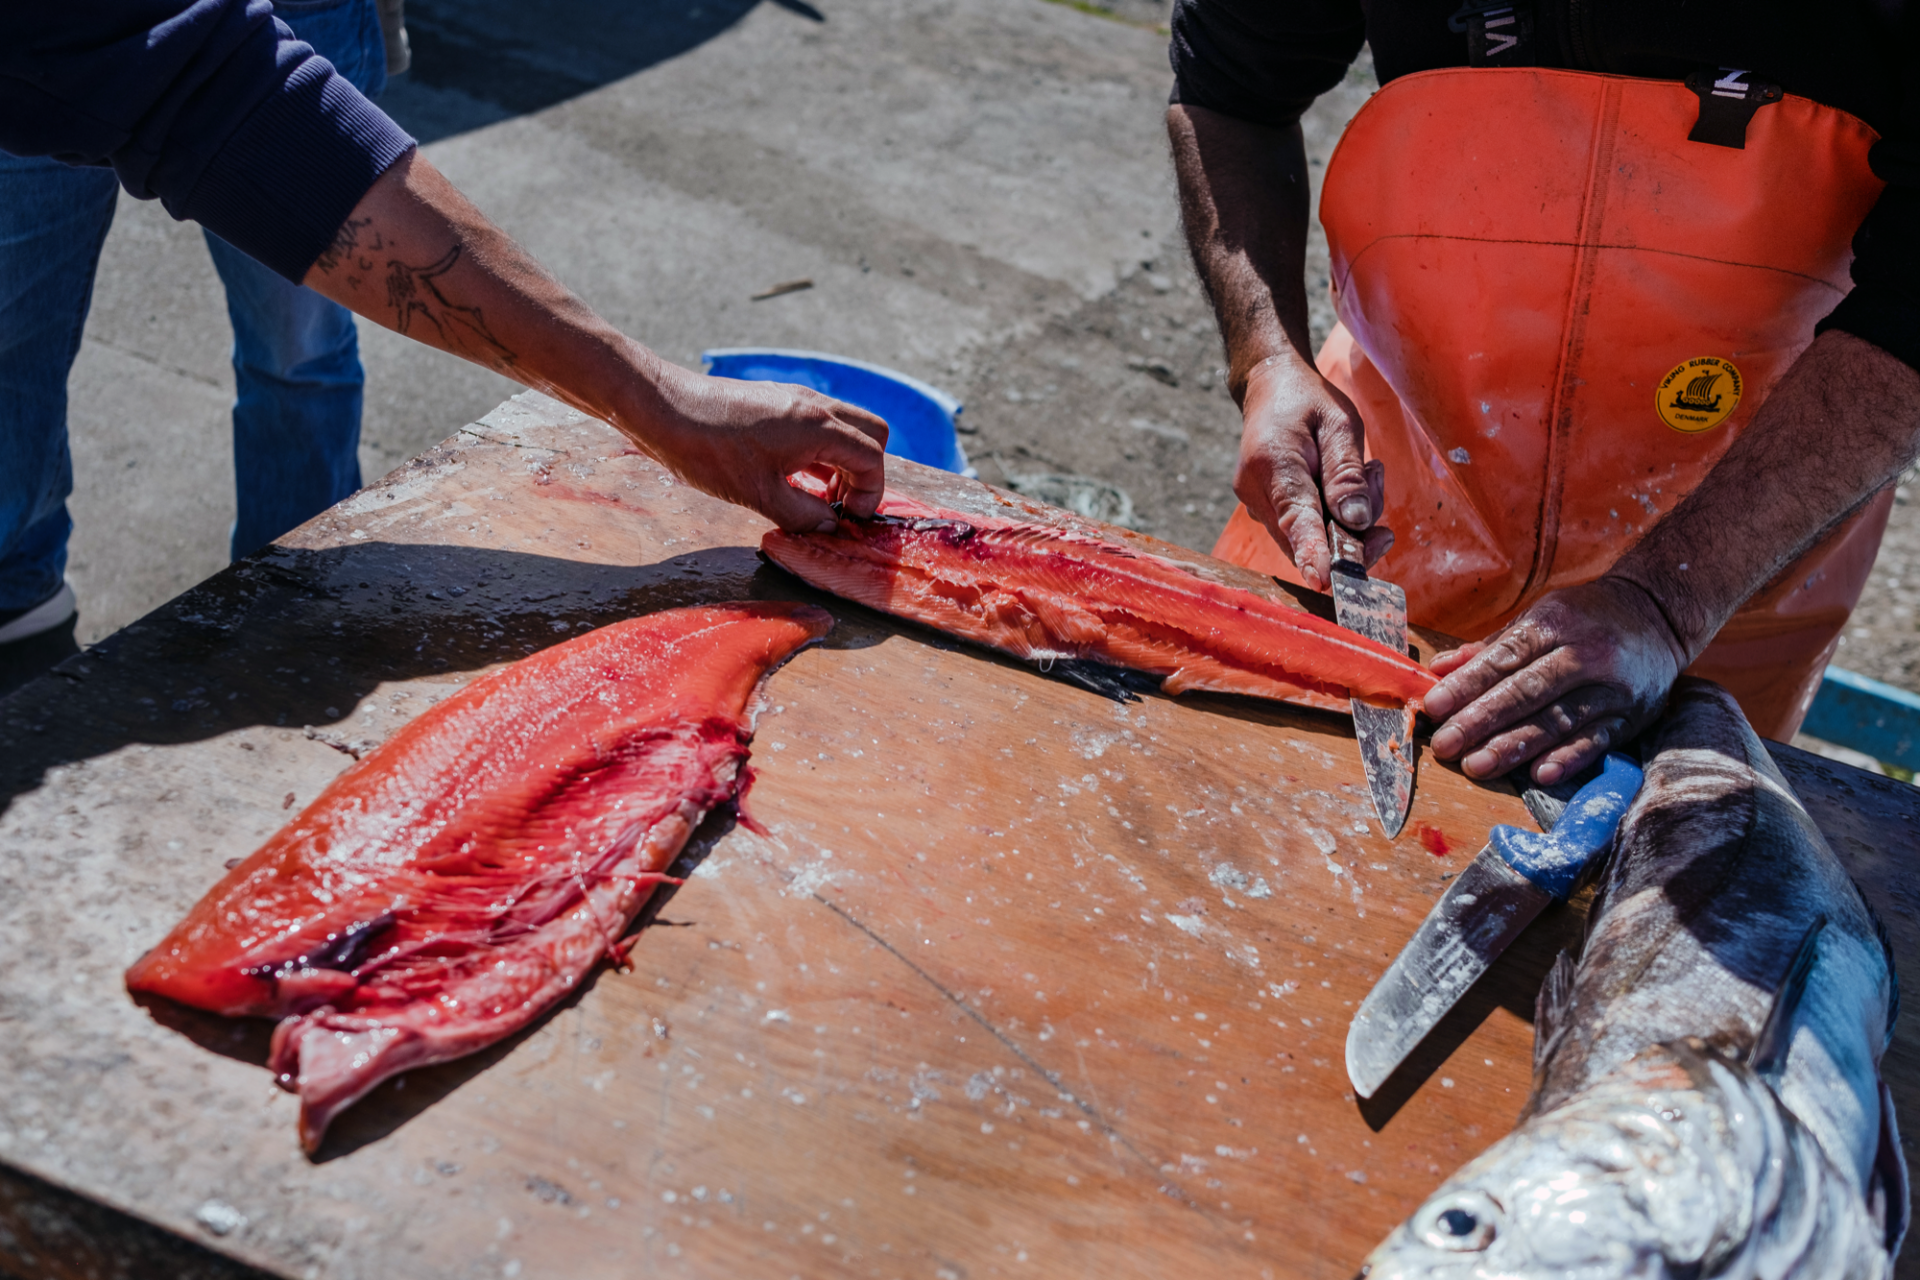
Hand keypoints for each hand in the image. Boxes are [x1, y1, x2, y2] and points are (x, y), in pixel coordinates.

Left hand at [624, 360, 889, 531]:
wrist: (661, 409)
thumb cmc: (707, 450)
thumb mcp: (758, 494)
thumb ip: (802, 515)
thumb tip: (828, 526)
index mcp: (818, 426)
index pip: (872, 458)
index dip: (869, 494)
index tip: (845, 519)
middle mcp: (814, 406)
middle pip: (871, 434)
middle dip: (865, 473)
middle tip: (838, 505)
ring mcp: (795, 400)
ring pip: (844, 429)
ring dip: (842, 463)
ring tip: (817, 497)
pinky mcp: (777, 403)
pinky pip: (817, 427)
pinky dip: (820, 453)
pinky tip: (796, 479)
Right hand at [1233, 354, 1390, 590]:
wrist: (1269, 386)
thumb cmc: (1308, 400)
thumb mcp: (1339, 423)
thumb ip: (1346, 474)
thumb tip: (1357, 522)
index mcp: (1274, 463)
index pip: (1297, 518)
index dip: (1313, 552)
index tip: (1326, 580)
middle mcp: (1256, 492)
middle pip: (1306, 538)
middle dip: (1352, 530)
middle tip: (1377, 482)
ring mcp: (1255, 504)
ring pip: (1308, 537)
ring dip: (1345, 519)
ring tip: (1364, 471)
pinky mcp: (1264, 509)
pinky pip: (1303, 529)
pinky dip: (1331, 517)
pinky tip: (1344, 484)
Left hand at [1423, 577, 1687, 783]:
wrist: (1660, 615)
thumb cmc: (1585, 618)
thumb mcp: (1539, 618)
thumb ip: (1490, 649)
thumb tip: (1438, 670)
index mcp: (1554, 624)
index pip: (1504, 658)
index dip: (1467, 684)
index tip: (1433, 707)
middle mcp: (1585, 654)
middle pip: (1527, 691)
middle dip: (1482, 720)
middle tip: (1446, 746)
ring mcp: (1611, 688)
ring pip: (1558, 720)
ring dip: (1515, 746)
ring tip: (1477, 765)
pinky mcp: (1632, 716)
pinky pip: (1598, 740)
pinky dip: (1569, 758)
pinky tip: (1540, 774)